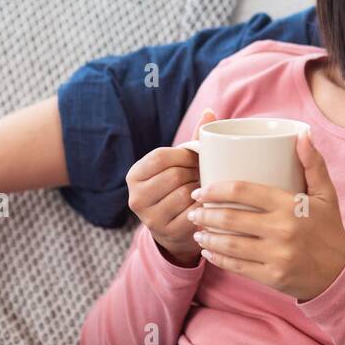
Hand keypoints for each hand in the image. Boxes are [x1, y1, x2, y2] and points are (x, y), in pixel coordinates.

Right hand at [127, 108, 215, 265]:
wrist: (175, 228)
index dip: (184, 155)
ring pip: (184, 194)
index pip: (160, 156)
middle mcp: (135, 197)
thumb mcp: (179, 164)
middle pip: (174, 175)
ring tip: (204, 188)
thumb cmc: (179, 186)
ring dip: (201, 190)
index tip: (196, 158)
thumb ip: (193, 140)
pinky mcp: (166, 232)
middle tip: (204, 174)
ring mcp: (149, 218)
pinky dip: (203, 207)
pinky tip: (206, 205)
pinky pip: (192, 213)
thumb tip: (210, 112)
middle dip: (194, 173)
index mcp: (134, 175)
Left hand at [190, 129, 344, 300]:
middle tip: (193, 210)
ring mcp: (277, 256)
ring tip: (197, 231)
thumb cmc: (329, 229)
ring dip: (207, 237)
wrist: (340, 273)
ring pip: (230, 244)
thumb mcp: (326, 194)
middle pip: (231, 218)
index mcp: (291, 205)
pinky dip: (218, 259)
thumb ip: (313, 162)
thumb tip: (303, 133)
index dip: (216, 189)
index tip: (201, 190)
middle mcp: (283, 230)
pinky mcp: (272, 277)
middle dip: (205, 214)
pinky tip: (209, 252)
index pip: (244, 191)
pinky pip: (237, 267)